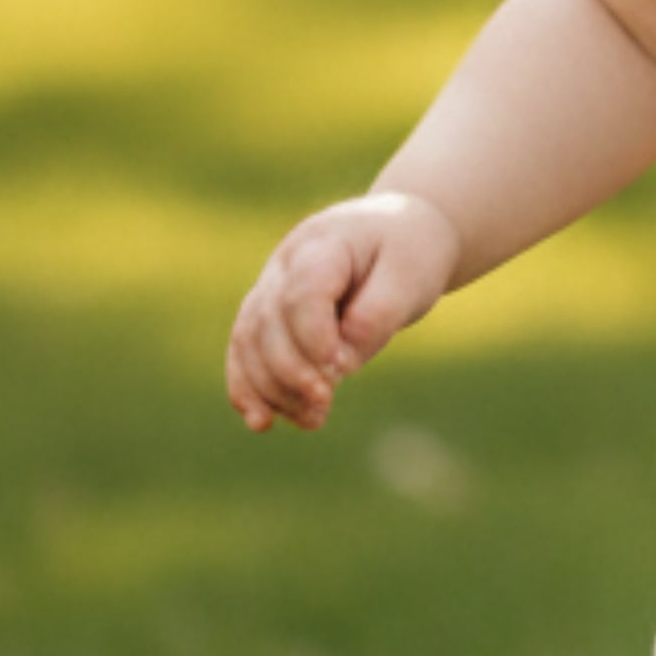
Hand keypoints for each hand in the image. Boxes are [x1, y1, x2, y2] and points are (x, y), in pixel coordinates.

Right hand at [224, 191, 460, 431]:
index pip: (304, 291)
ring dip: (270, 386)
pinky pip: (244, 351)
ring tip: (309, 420)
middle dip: (291, 369)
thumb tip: (338, 366)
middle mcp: (285, 262)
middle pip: (269, 320)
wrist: (401, 233)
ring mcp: (270, 286)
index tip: (339, 368)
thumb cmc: (410, 253)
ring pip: (248, 339)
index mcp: (325, 242)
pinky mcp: (268, 312)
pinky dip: (249, 387)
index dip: (313, 335)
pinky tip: (263, 422)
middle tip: (324, 402)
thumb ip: (375, 318)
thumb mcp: (410, 279)